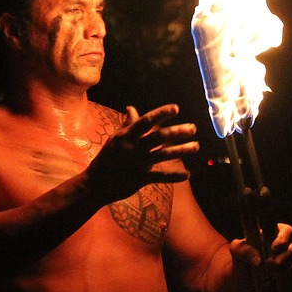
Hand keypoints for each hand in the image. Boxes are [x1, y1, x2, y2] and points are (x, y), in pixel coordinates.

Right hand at [84, 104, 198, 202]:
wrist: (96, 183)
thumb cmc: (107, 158)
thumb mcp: (115, 139)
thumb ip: (127, 125)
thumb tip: (131, 108)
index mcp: (127, 136)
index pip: (146, 121)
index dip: (161, 114)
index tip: (176, 108)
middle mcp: (134, 148)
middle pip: (159, 137)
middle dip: (177, 132)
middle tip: (193, 128)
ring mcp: (139, 163)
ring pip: (164, 155)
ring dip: (182, 150)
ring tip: (196, 146)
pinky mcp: (141, 178)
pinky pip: (161, 177)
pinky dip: (174, 176)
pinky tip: (187, 174)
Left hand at [231, 222, 291, 274]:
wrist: (244, 277)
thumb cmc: (242, 257)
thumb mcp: (236, 250)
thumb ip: (242, 250)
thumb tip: (257, 261)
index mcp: (273, 234)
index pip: (286, 230)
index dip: (283, 237)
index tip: (274, 248)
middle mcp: (284, 245)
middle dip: (282, 258)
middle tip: (268, 265)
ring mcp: (290, 259)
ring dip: (284, 270)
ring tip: (271, 275)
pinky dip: (289, 278)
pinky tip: (278, 281)